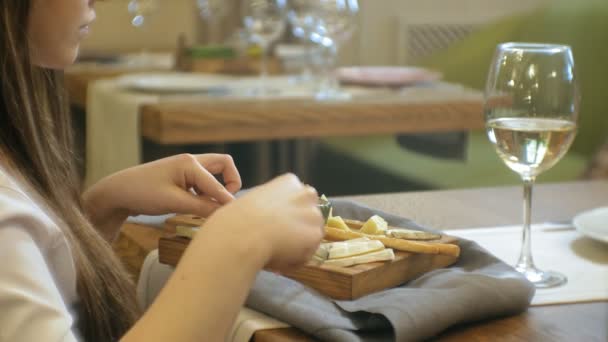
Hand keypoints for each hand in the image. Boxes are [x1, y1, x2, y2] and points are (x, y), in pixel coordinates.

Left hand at [83, 154, 240, 234]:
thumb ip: (202, 207)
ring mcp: (185, 169)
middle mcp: (191, 162)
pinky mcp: (180, 178)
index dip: (227, 201)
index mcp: (190, 163)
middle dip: (231, 182)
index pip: (218, 184)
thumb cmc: (142, 194)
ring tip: (208, 210)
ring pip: (213, 174)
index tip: (233, 218)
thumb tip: (224, 212)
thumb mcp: (174, 202)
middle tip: (226, 203)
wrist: (116, 193)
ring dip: (216, 190)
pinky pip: (202, 183)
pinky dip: (205, 194)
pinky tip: (196, 208)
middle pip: (224, 165)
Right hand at [202, 173, 323, 270]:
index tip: (278, 225)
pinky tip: (279, 259)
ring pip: (310, 235)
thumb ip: (272, 205)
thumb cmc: (240, 217)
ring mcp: (314, 214)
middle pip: (308, 215)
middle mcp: (307, 193)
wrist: (245, 232)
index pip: (299, 199)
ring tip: (275, 253)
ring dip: (297, 246)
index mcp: (290, 181)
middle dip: (298, 228)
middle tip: (279, 242)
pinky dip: (295, 260)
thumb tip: (274, 220)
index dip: (289, 215)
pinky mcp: (316, 234)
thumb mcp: (255, 200)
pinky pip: (307, 253)